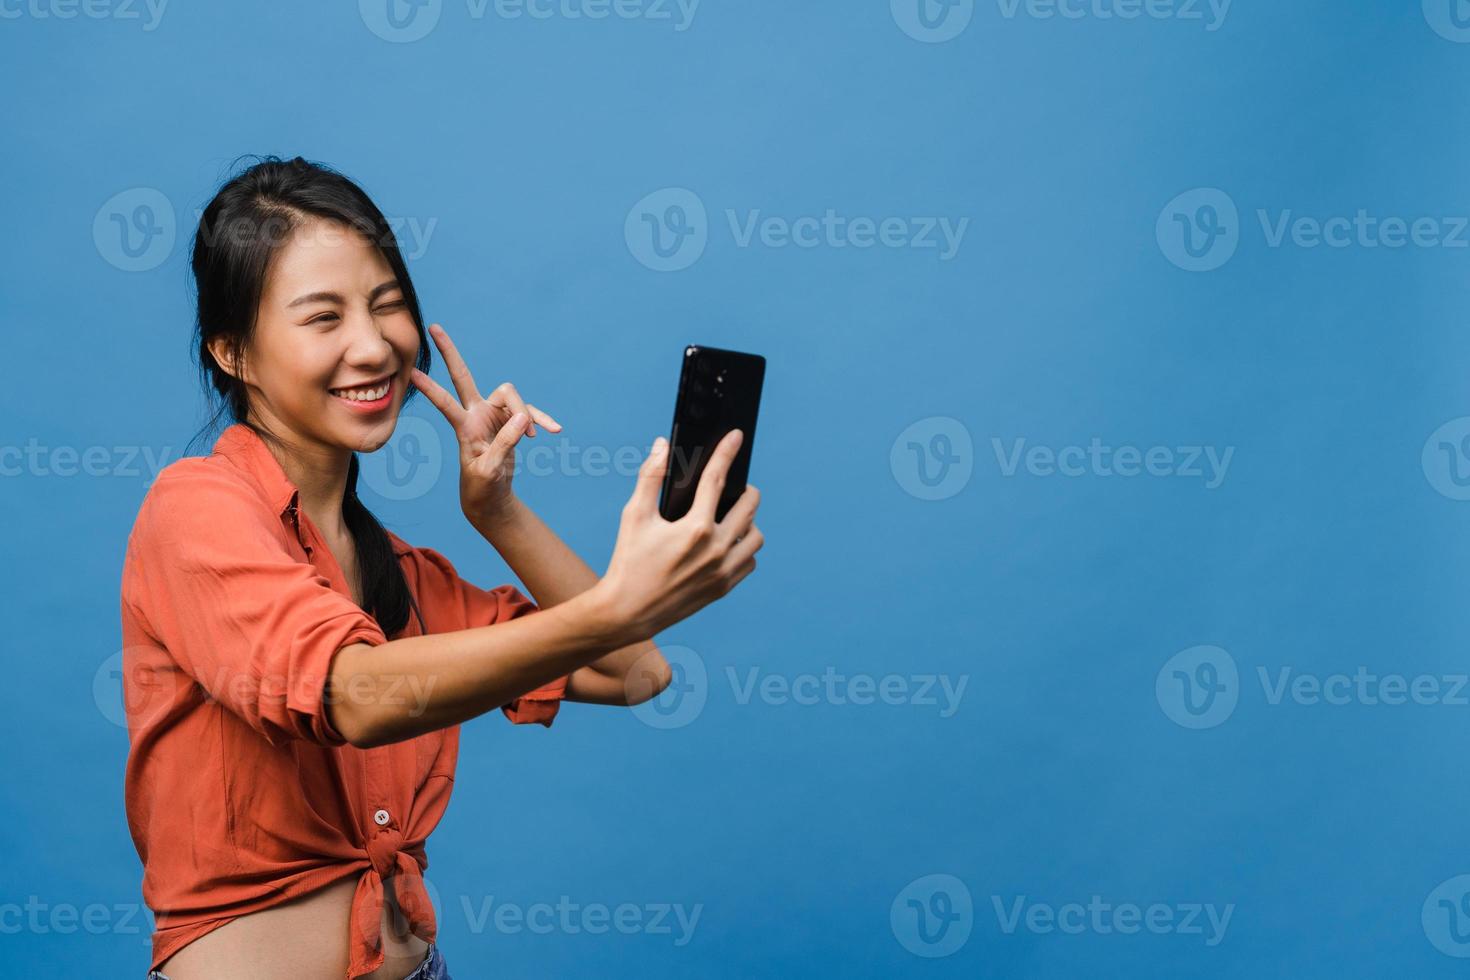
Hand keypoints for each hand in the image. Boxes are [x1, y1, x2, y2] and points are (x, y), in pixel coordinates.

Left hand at [409, 322, 562, 525]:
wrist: (492, 498)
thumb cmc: (483, 487)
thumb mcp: (491, 470)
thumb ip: (506, 443)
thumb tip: (524, 417)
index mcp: (465, 428)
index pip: (445, 403)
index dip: (430, 389)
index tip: (411, 372)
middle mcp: (476, 414)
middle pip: (463, 375)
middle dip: (449, 352)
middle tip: (434, 327)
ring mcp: (493, 414)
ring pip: (512, 396)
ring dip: (527, 413)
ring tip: (535, 437)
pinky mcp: (510, 420)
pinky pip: (529, 412)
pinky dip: (541, 419)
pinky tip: (554, 430)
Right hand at [592, 428, 762, 641]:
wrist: (628, 612)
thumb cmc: (628, 561)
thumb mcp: (634, 515)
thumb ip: (650, 477)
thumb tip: (662, 445)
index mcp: (694, 527)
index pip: (717, 479)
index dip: (727, 452)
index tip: (736, 436)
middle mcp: (716, 549)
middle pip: (749, 506)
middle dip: (746, 490)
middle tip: (734, 488)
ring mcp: (723, 571)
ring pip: (756, 536)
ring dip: (748, 522)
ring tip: (731, 518)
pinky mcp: (724, 588)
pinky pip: (750, 561)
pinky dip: (744, 549)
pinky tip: (728, 544)